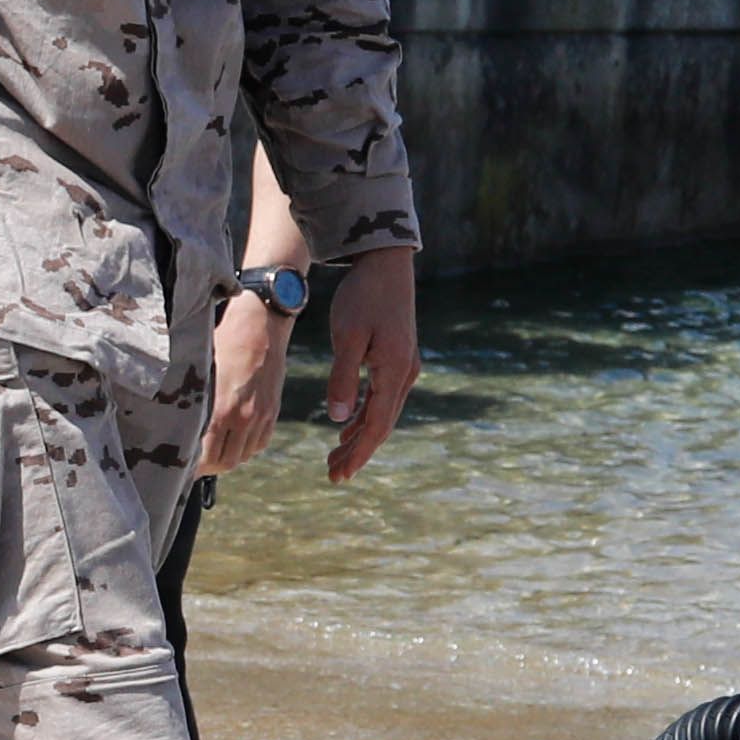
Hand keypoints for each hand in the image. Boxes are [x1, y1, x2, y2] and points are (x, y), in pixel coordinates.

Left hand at [197, 288, 290, 477]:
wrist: (260, 324)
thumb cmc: (221, 341)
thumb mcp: (198, 370)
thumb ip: (189, 400)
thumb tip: (169, 424)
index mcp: (219, 409)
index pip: (204, 457)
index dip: (190, 467)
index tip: (178, 466)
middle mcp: (241, 418)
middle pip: (223, 462)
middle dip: (207, 466)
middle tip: (192, 461)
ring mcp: (260, 417)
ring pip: (241, 456)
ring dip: (226, 457)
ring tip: (211, 451)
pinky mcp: (272, 413)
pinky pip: (258, 444)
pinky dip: (245, 447)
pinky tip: (232, 438)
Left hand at [316, 244, 423, 484]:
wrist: (385, 263)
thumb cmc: (363, 296)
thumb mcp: (348, 337)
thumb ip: (344, 378)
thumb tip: (339, 419)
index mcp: (395, 371)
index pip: (377, 425)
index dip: (358, 453)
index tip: (339, 475)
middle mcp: (406, 374)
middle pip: (381, 424)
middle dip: (357, 451)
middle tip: (333, 475)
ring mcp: (405, 366)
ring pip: (382, 413)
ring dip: (360, 436)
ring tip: (336, 458)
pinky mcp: (397, 358)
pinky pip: (382, 397)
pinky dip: (365, 415)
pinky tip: (348, 427)